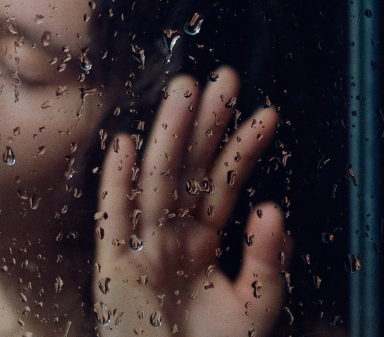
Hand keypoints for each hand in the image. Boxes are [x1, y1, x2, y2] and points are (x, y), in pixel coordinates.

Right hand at [92, 68, 290, 335]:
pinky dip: (116, 183)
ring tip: (186, 93)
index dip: (243, 148)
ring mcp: (141, 246)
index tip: (266, 112)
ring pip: (156, 181)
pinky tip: (123, 144)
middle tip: (224, 78)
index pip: (225, 183)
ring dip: (169, 136)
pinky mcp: (113, 267)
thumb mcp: (255, 306)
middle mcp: (171, 235)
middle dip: (206, 123)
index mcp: (202, 241)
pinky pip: (114, 218)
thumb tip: (271, 208)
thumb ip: (266, 259)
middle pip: (189, 168)